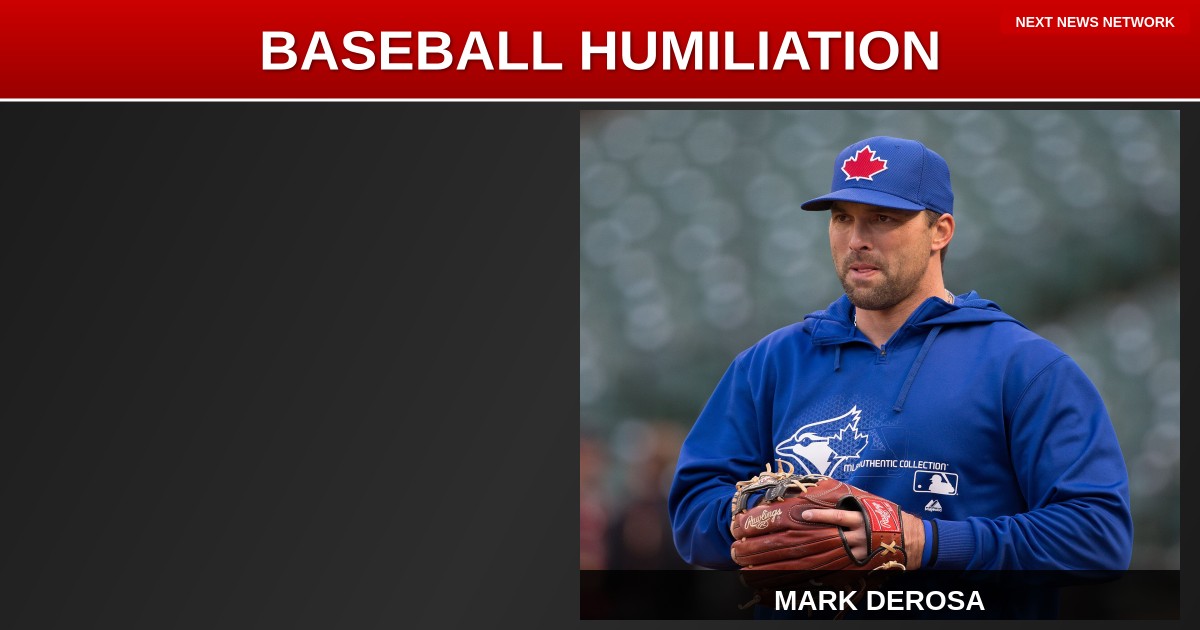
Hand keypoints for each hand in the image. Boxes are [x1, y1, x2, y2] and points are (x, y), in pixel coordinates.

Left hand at [801, 507, 925, 569]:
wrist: (917, 540)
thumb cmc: (896, 520)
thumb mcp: (878, 507)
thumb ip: (860, 504)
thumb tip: (843, 497)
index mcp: (862, 519)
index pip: (837, 516)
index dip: (819, 516)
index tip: (805, 514)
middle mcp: (860, 535)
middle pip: (833, 535)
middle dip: (817, 533)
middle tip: (800, 532)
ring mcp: (863, 551)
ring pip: (838, 550)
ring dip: (824, 547)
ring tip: (808, 546)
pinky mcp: (867, 562)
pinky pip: (848, 562)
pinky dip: (837, 560)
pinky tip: (824, 560)